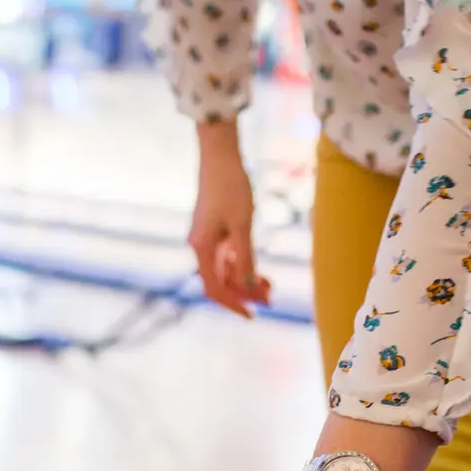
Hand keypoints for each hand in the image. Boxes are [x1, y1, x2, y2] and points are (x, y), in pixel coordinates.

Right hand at [189, 121, 271, 317]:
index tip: (252, 314)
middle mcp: (200, 246)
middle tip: (270, 298)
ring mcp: (206, 238)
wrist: (219, 156)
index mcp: (202, 248)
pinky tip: (258, 267)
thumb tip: (248, 286)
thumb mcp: (242, 226)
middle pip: (220, 280)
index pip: (214, 288)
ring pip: (225, 268)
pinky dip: (242, 263)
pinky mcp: (214, 229)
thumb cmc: (231, 188)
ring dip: (245, 278)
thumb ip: (244, 258)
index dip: (233, 303)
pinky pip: (226, 255)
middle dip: (244, 292)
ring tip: (269, 284)